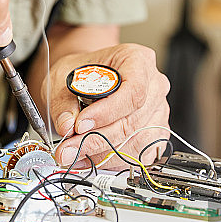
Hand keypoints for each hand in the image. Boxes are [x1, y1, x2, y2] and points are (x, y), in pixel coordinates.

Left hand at [42, 44, 170, 168]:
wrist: (86, 80)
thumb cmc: (81, 73)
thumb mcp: (63, 77)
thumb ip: (63, 102)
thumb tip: (67, 125)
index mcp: (138, 60)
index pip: (133, 91)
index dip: (107, 113)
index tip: (80, 125)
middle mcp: (154, 85)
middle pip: (133, 121)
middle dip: (95, 140)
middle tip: (66, 149)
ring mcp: (158, 111)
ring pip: (135, 142)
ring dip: (101, 154)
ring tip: (73, 154)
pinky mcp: (155, 134)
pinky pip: (138, 155)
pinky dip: (111, 161)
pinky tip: (89, 158)